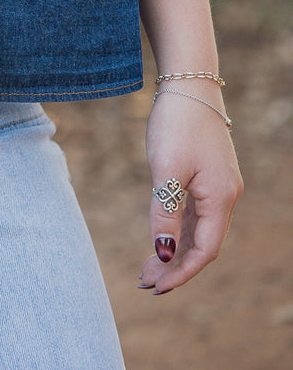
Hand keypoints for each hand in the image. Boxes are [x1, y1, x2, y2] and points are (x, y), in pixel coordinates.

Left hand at [138, 87, 241, 292]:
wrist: (189, 81)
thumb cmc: (177, 122)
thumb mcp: (165, 169)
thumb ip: (165, 213)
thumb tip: (163, 255)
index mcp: (221, 198)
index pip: (204, 250)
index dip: (181, 272)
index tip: (156, 288)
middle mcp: (225, 196)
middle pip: (201, 244)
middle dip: (174, 266)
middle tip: (144, 283)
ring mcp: (218, 185)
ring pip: (198, 229)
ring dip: (174, 250)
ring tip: (147, 269)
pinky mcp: (207, 175)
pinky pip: (195, 213)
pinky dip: (177, 229)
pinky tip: (161, 238)